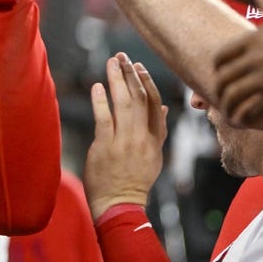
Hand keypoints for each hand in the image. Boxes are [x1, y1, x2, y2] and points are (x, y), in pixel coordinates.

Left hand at [83, 53, 168, 220]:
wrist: (120, 205)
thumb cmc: (133, 180)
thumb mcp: (154, 156)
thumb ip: (159, 131)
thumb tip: (165, 108)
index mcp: (155, 139)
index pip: (155, 104)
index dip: (148, 83)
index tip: (140, 67)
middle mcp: (142, 138)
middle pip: (140, 99)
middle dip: (131, 74)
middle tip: (122, 56)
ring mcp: (124, 142)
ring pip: (124, 104)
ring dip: (117, 80)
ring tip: (111, 62)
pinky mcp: (106, 147)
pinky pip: (104, 119)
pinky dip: (101, 101)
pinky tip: (97, 86)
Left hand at [213, 0, 262, 124]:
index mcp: (253, 41)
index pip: (223, 55)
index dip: (219, 66)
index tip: (219, 72)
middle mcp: (252, 60)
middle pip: (224, 78)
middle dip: (220, 89)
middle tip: (222, 96)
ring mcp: (262, 79)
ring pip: (233, 97)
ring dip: (229, 107)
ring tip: (230, 115)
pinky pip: (250, 110)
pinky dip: (243, 118)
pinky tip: (242, 122)